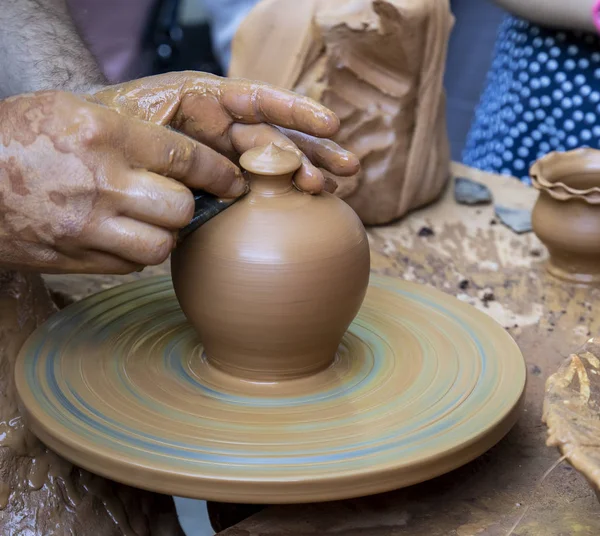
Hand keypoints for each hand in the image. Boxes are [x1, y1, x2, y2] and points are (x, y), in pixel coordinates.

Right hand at [0, 90, 246, 273]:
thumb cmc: (18, 137)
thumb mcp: (73, 112)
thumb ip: (130, 133)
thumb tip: (182, 159)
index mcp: (104, 136)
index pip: (184, 158)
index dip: (219, 173)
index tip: (232, 181)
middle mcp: (100, 183)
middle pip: (180, 208)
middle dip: (189, 205)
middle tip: (181, 199)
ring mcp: (87, 227)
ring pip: (161, 246)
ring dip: (165, 235)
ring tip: (152, 221)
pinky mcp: (75, 258)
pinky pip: (129, 265)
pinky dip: (136, 253)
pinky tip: (124, 236)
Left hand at [92, 72, 359, 192]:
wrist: (88, 156)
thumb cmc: (111, 128)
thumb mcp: (142, 128)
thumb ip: (187, 149)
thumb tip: (233, 185)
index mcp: (206, 100)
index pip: (260, 100)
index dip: (296, 112)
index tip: (330, 124)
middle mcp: (221, 125)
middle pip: (277, 133)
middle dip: (314, 148)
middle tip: (349, 167)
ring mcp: (223, 155)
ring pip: (274, 162)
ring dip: (306, 172)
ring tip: (334, 187)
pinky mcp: (219, 182)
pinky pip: (255, 186)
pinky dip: (281, 193)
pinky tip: (308, 200)